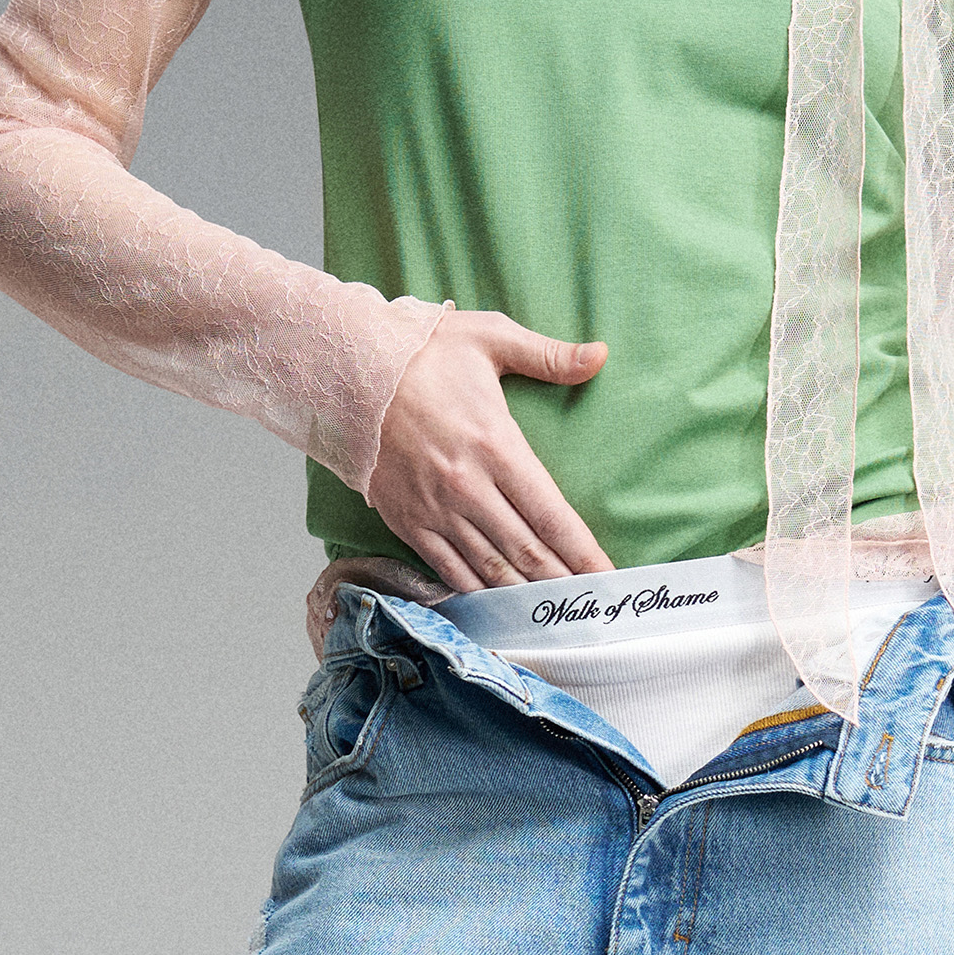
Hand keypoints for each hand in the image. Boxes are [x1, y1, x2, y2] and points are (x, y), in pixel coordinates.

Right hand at [364, 309, 611, 588]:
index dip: (584, 553)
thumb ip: (547, 355)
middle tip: (592, 608)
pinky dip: (478, 593)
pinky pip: (449, 569)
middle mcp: (467, 487)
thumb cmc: (421, 352)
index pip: (551, 514)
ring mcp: (435, 509)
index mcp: (495, 445)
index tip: (609, 579)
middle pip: (527, 550)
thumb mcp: (489, 338)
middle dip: (564, 583)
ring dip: (526, 595)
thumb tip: (599, 354)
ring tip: (555, 616)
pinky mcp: (407, 522)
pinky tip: (501, 607)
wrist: (344, 371)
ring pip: (490, 568)